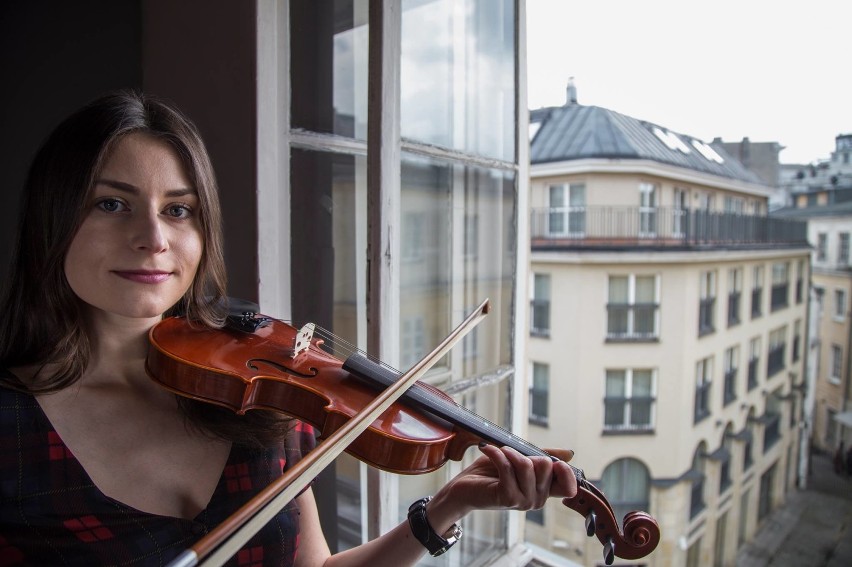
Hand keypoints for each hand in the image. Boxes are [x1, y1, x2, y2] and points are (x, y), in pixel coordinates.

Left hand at [432, 444, 577, 522]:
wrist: (463, 487)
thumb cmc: (490, 473)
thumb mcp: (520, 459)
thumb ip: (543, 456)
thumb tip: (570, 454)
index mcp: (543, 491)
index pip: (568, 487)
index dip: (566, 472)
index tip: (553, 462)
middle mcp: (536, 500)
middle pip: (546, 465)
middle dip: (527, 454)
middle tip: (511, 455)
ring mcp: (523, 501)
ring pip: (527, 465)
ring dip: (509, 452)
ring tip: (498, 452)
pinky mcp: (507, 498)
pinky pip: (508, 467)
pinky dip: (496, 453)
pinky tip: (487, 449)